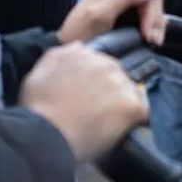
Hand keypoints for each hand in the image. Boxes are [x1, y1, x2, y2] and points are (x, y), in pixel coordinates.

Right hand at [19, 43, 148, 160]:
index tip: (89, 96)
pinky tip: (123, 128)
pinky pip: (143, 111)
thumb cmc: (38, 108)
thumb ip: (60, 55)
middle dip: (111, 92)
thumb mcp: (38, 73)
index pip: (102, 64)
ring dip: (123, 105)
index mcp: (86, 55)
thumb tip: (80, 46)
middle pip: (119, 76)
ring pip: (132, 92)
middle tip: (98, 112)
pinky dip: (136, 120)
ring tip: (108, 123)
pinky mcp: (132, 105)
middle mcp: (107, 64)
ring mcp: (121, 84)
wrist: (45, 134)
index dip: (97, 82)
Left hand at [57, 0, 165, 46]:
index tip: (149, 37)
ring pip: (149, 8)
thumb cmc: (78, 37)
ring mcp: (117, 2)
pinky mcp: (119, 14)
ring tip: (150, 42)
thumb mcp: (98, 16)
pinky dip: (148, 27)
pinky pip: (142, 15)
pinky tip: (146, 39)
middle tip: (153, 42)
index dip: (154, 15)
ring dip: (154, 25)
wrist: (64, 51)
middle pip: (151, 0)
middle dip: (156, 21)